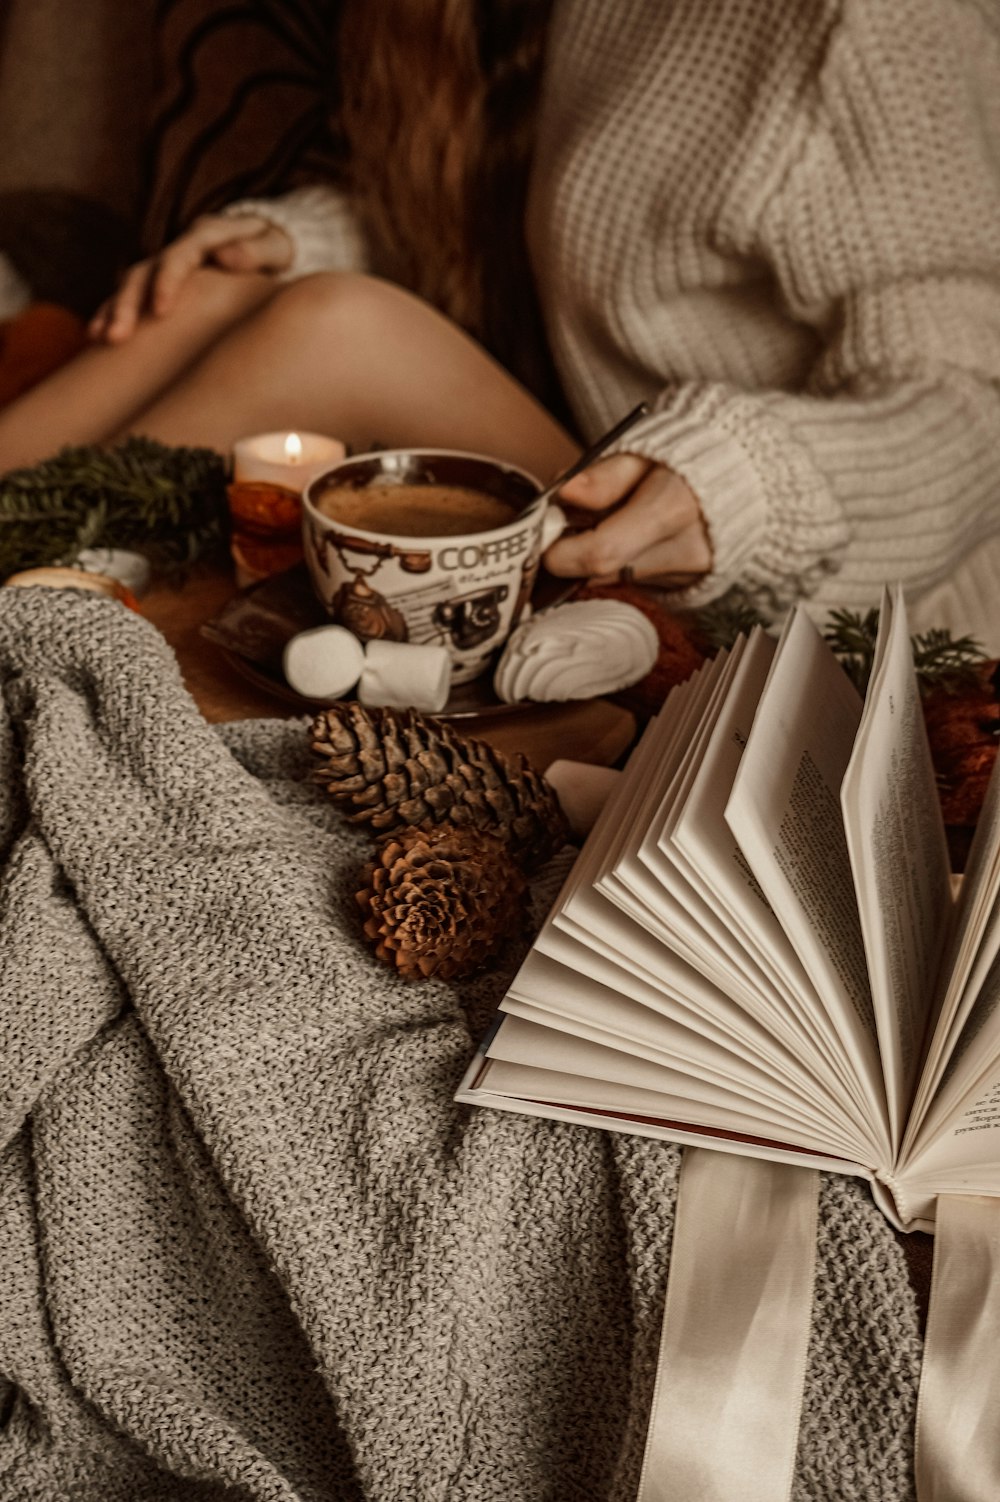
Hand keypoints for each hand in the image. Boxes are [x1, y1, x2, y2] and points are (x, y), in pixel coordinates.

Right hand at [88, 213, 293, 343]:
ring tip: (99, 339)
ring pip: (133, 284)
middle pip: (146, 270)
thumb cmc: (280, 248)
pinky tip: (98, 338)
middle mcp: (182, 248)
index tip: (160, 311)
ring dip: (114, 310)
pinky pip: (135, 299)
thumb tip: (226, 257)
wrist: (272, 245)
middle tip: (116, 336)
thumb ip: (256, 250)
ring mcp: (170, 265)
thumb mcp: (277, 246)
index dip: (167, 281)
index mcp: (208, 235)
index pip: (180, 256)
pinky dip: (115, 314)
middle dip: (128, 303)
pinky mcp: (165, 284)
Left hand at [543, 453, 711, 585]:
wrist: (748, 476)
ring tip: (615, 521)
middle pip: (605, 571)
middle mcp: (686, 550)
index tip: (545, 539)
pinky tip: (638, 537)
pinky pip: (640, 580)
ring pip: (620, 578)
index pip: (600, 553)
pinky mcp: (692, 585)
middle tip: (573, 524)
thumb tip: (563, 493)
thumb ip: (602, 476)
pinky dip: (627, 562)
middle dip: (577, 553)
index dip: (561, 553)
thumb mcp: (643, 452)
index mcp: (672, 508)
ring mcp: (691, 573)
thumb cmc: (688, 457)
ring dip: (603, 557)